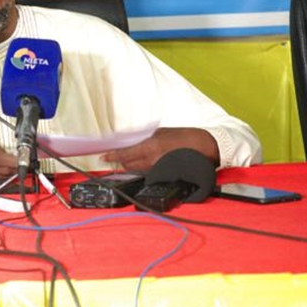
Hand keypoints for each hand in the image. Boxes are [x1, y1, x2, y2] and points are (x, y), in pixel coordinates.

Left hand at [101, 127, 219, 171]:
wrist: (204, 147)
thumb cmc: (184, 137)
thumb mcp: (161, 133)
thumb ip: (145, 139)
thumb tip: (130, 142)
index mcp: (151, 146)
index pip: (125, 153)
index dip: (112, 155)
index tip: (103, 156)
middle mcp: (153, 159)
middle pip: (127, 163)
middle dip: (118, 160)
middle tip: (110, 157)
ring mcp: (158, 168)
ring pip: (136, 168)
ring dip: (129, 164)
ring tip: (125, 159)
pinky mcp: (164, 173)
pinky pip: (146, 171)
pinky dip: (140, 167)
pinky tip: (140, 163)